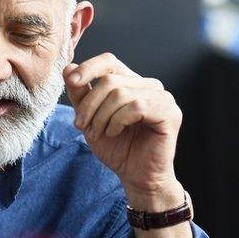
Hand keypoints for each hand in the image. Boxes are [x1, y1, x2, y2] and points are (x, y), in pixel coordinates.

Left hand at [63, 53, 183, 209]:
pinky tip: (115, 133)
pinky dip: (118, 121)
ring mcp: (162, 97)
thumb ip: (80, 94)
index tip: (72, 81)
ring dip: (102, 116)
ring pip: (120, 93)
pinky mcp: (170, 112)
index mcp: (131, 82)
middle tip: (81, 125)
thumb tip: (68, 67)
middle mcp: (149, 85)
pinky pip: (136, 106)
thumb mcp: (89, 118)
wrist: (135, 176)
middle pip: (109, 80)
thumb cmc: (116, 147)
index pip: (109, 61)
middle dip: (89, 104)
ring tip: (100, 132)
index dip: (88, 68)